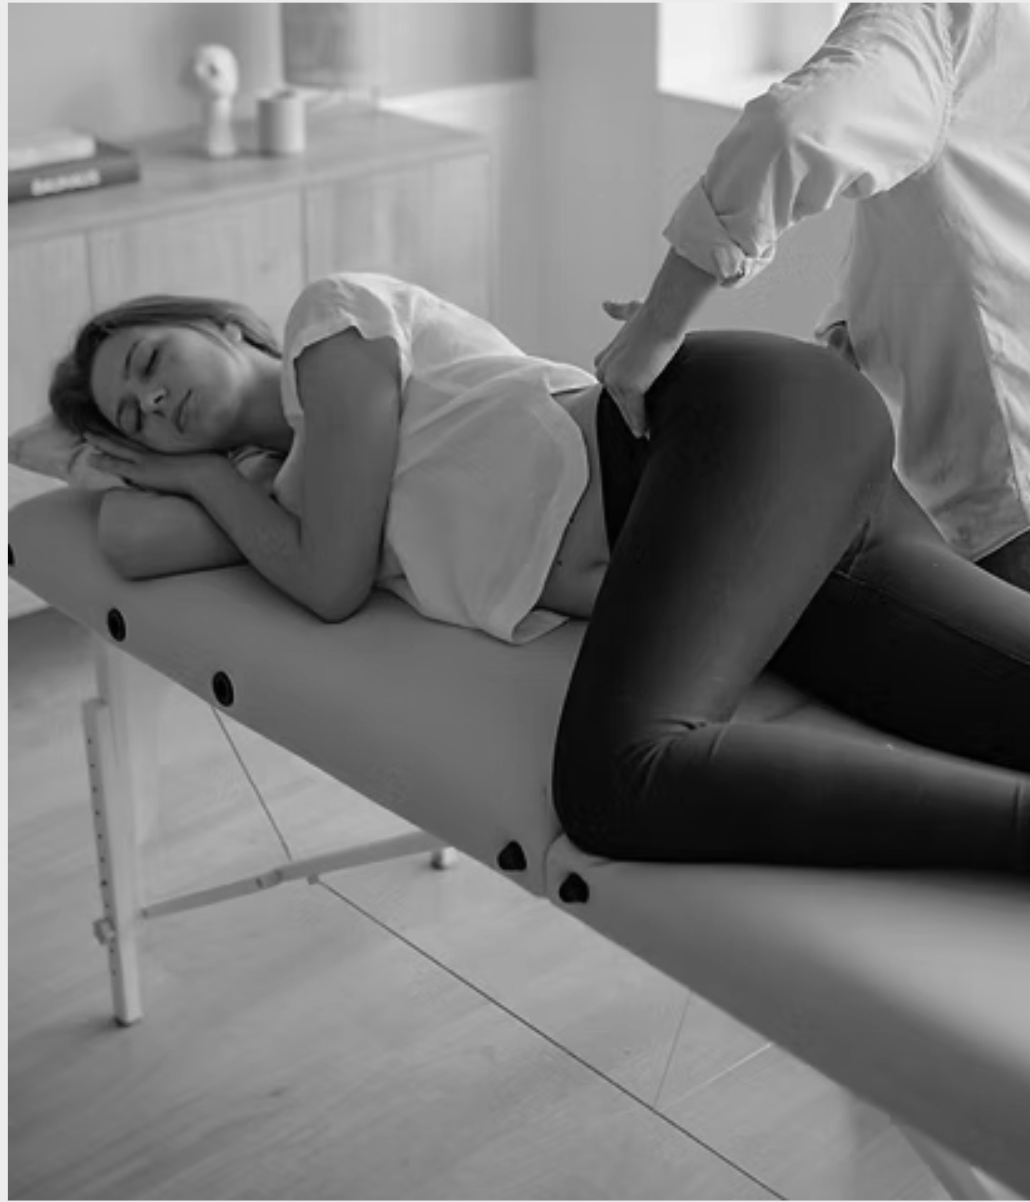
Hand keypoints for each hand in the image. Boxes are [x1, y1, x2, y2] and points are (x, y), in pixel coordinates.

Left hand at [83, 434, 224, 498]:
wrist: (207, 473)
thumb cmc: (212, 466)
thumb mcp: (205, 454)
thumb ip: (200, 451)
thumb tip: (207, 448)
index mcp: (166, 446)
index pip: (144, 437)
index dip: (130, 430)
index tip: (121, 421)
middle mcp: (154, 449)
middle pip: (127, 437)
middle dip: (111, 431)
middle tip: (96, 422)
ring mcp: (145, 459)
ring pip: (117, 447)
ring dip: (101, 440)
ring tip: (87, 434)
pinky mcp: (141, 472)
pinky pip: (117, 465)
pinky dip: (103, 461)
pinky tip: (90, 458)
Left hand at [594, 298, 681, 437]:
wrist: (661, 317)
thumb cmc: (650, 315)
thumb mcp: (628, 312)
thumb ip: (617, 312)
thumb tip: (606, 304)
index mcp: (603, 359)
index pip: (614, 387)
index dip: (624, 399)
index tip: (634, 410)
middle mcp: (604, 371)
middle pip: (618, 401)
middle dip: (628, 414)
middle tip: (641, 429)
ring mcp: (614, 380)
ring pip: (626, 408)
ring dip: (636, 422)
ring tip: (645, 434)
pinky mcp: (628, 387)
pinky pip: (636, 412)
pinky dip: (641, 424)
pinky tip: (646, 434)